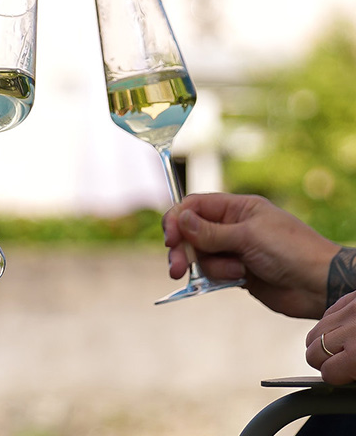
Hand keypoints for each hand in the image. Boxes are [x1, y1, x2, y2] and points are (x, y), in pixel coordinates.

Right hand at [163, 193, 338, 318]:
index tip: (171, 239)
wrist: (319, 285)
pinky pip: (212, 273)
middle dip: (184, 250)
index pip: (195, 206)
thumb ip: (210, 231)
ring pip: (201, 256)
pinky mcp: (236, 272)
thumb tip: (180, 218)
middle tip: (177, 268)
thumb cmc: (292, 251)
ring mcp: (234, 250)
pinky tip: (237, 280)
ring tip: (233, 273)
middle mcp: (233, 227)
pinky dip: (218, 277)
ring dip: (211, 266)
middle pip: (191, 233)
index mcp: (238, 208)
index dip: (178, 220)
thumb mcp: (248, 236)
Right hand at [306, 292, 355, 383]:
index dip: (336, 378)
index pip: (328, 373)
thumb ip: (354, 369)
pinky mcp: (349, 297)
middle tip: (341, 364)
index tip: (345, 377)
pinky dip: (331, 326)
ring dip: (322, 343)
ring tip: (342, 348)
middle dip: (324, 362)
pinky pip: (327, 315)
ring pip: (314, 333)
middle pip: (313, 353)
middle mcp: (350, 329)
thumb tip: (341, 376)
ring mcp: (349, 309)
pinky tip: (347, 331)